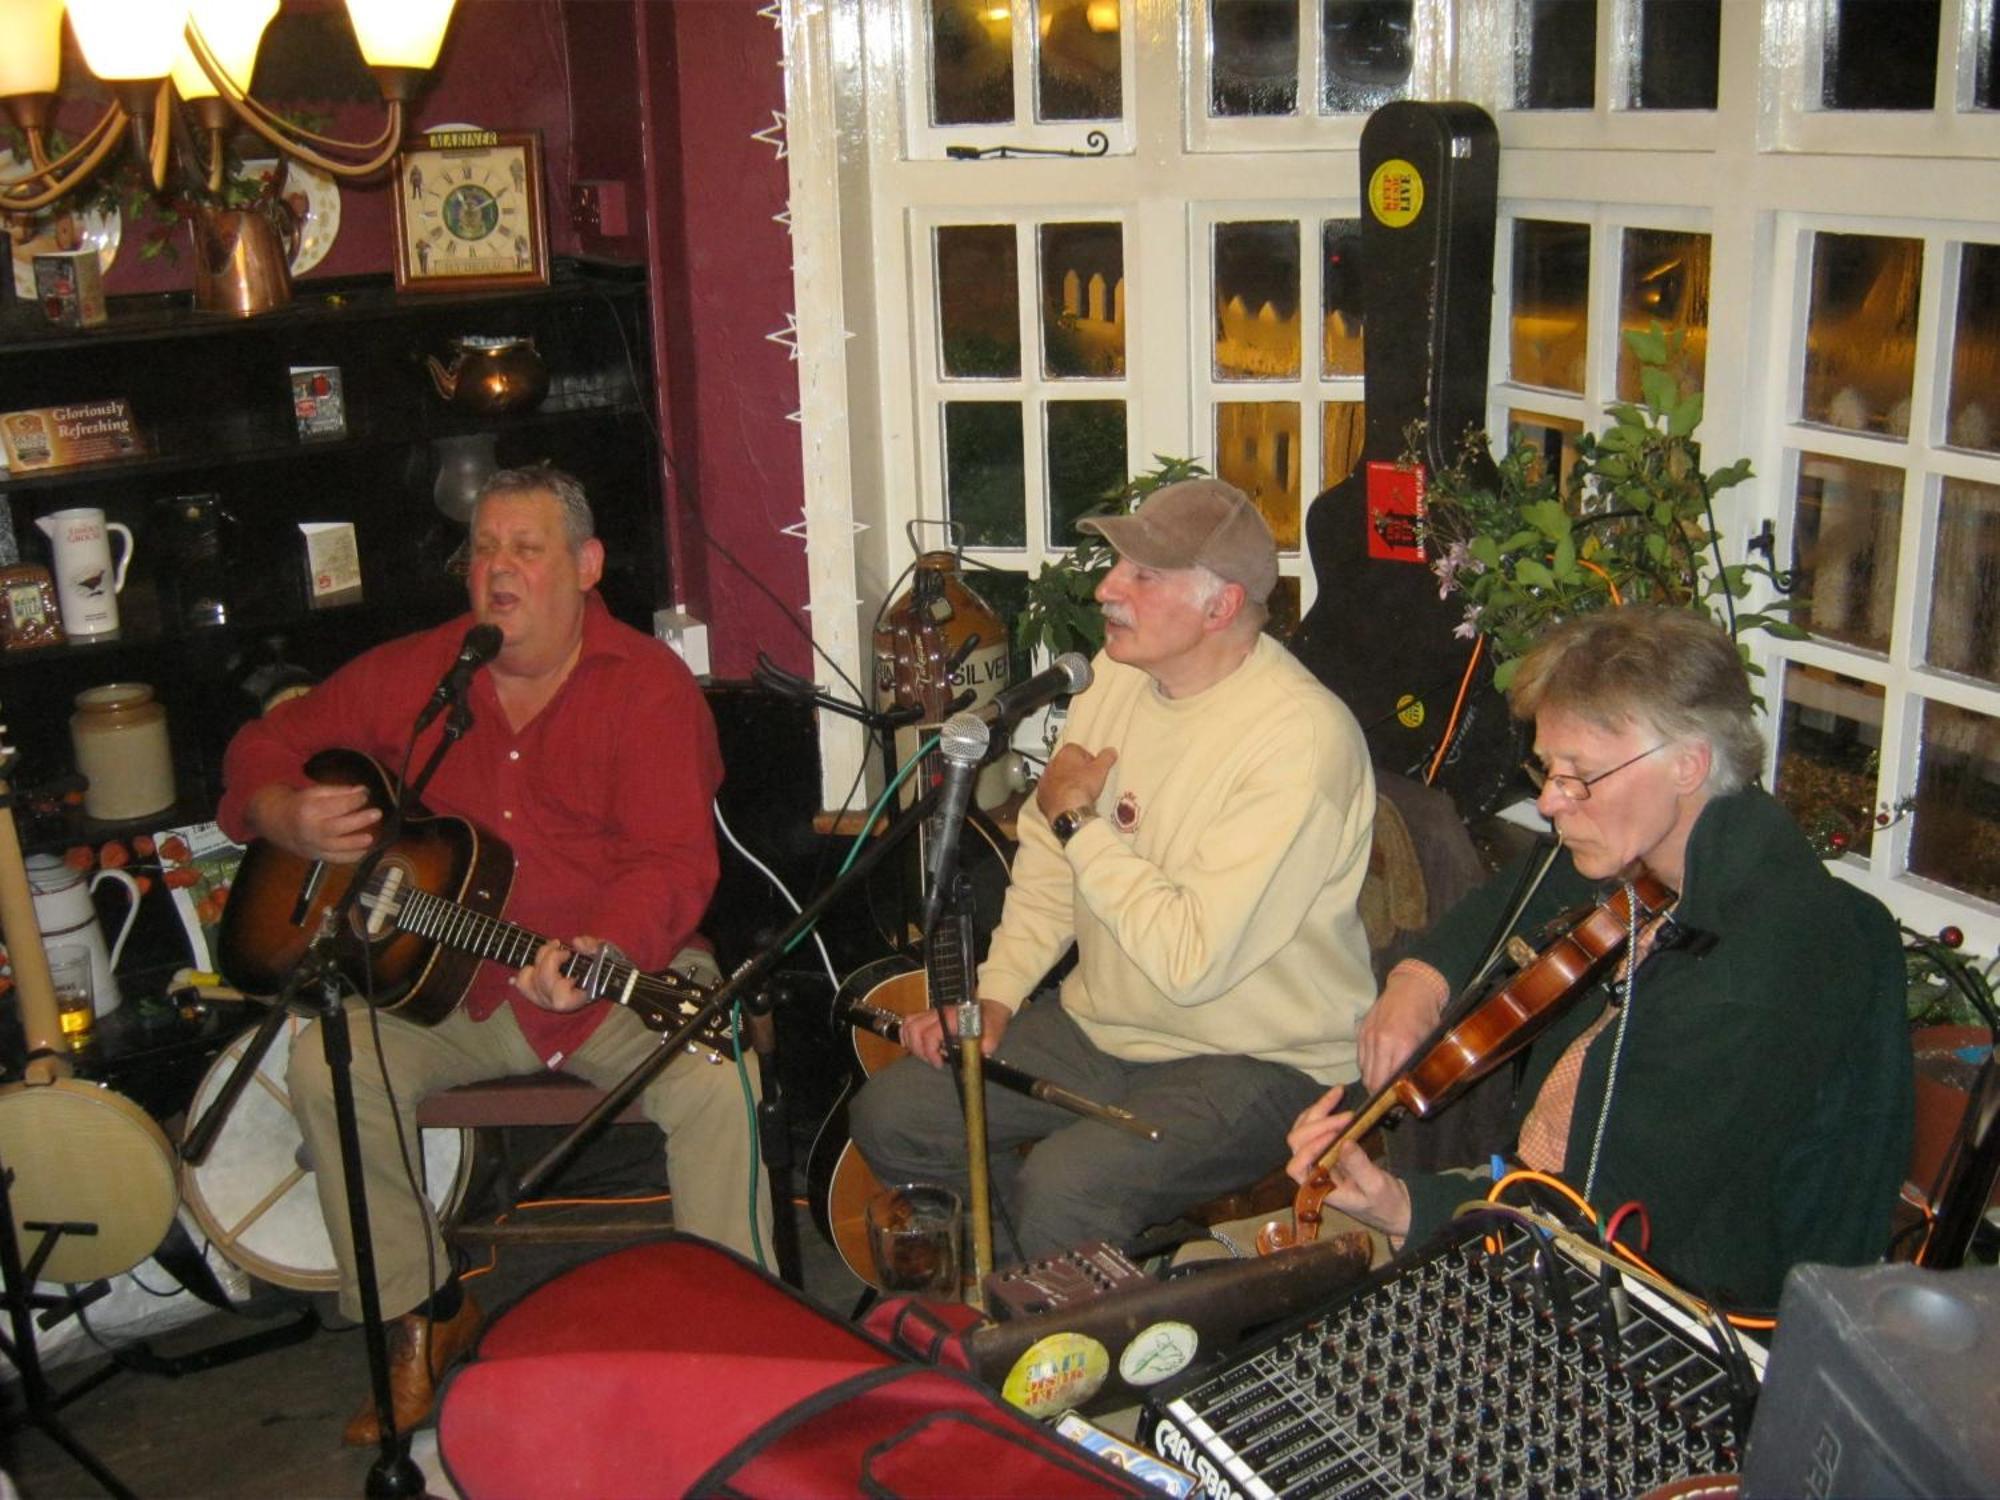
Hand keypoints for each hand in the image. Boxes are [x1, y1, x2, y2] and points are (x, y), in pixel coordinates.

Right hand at [246, 782, 381, 864]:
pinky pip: (334, 860)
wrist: (275, 821)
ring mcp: (312, 845)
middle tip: (377, 813)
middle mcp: (310, 829)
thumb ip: (339, 792)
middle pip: (336, 827)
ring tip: (371, 837)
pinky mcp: (315, 855)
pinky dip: (350, 858)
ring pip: (336, 847)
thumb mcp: (315, 792)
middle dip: (359, 821)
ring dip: (356, 843)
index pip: (335, 806)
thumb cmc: (300, 803)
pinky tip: (364, 851)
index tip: (366, 796)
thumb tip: (363, 791)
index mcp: (309, 809)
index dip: (354, 801)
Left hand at [512, 934, 607, 1012]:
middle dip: (548, 956)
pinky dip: (519, 976)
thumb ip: (594, 946)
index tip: (569, 954)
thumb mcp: (607, 952)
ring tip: (547, 952)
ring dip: (534, 962)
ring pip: (527, 983)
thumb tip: (577, 942)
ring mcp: (545, 999)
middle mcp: (557, 1002)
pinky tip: (525, 967)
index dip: (558, 973)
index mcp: (576, 998)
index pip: (558, 996)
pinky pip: (521, 987)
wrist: (606, 974)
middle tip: (558, 944)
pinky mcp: (538, 993)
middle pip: (542, 982)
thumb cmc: (607, 964)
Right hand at [899, 999, 1011, 1067]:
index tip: (938, 1064)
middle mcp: (939, 1013)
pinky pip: (910, 1022)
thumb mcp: (993, 1035)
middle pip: (914, 1030)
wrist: (991, 1008)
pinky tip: (916, 1046)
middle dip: (919, 1050)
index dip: (930, 1053)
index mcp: (953, 1017)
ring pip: (909, 1024)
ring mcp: (933, 1013)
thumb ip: (986, 1046)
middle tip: (932, 1060)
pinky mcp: (930, 1015)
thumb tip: (979, 1055)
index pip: (930, 1034)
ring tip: (924, 1054)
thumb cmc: (990, 1021)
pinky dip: (908, 1035)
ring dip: (911, 1042)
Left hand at [1035, 743, 1117, 821]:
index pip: (1077, 749)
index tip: (1093, 767)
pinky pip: (1050, 791)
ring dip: (1065, 781)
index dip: (1087, 758)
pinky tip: (1067, 800)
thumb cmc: (1082, 787)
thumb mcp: (1101, 770)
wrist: (1067, 809)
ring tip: (1077, 791)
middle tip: (1086, 779)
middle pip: (1065, 762)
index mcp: (1066, 753)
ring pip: (1056, 777)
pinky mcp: (1041, 794)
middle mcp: (1052, 763)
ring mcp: (1045, 779)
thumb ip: (1106, 758)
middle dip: (1075, 769)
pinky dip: (1058, 794)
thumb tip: (1111, 751)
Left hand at [1284, 1093, 1411, 1241]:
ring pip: (1303, 1130)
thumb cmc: (1384, 1204)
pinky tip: (1336, 1099)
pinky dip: (1323, 1112)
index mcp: (1318, 1188)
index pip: (1297, 1166)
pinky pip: (1315, 1127)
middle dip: (1319, 1124)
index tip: (1337, 1135)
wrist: (1394, 1207)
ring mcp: (1317, 1159)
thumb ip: (1359, 1167)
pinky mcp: (1327, 1149)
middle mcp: (1311, 1172)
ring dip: (1318, 1111)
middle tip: (1348, 1116)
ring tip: (1338, 1093)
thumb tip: (1345, 1142)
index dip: (1310, 1148)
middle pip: (1297, 1143)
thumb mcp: (1376, 1187)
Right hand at [1357, 969, 1446, 1090]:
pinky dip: (1367, 1066)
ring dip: (1371, 1079)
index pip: (1386, 1081)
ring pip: (1363, 1070)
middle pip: (1371, 1080)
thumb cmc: (1426, 1014)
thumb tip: (1412, 1085)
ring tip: (1381, 1084)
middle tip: (1387, 1097)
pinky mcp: (1361, 1031)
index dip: (1388, 1096)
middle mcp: (1381, 1042)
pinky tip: (1377, 1067)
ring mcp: (1368, 1036)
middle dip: (1377, 1092)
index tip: (1394, 1102)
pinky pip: (1360, 1057)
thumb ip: (1417, 1063)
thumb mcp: (1429, 1040)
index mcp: (1401, 1045)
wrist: (1412, 986)